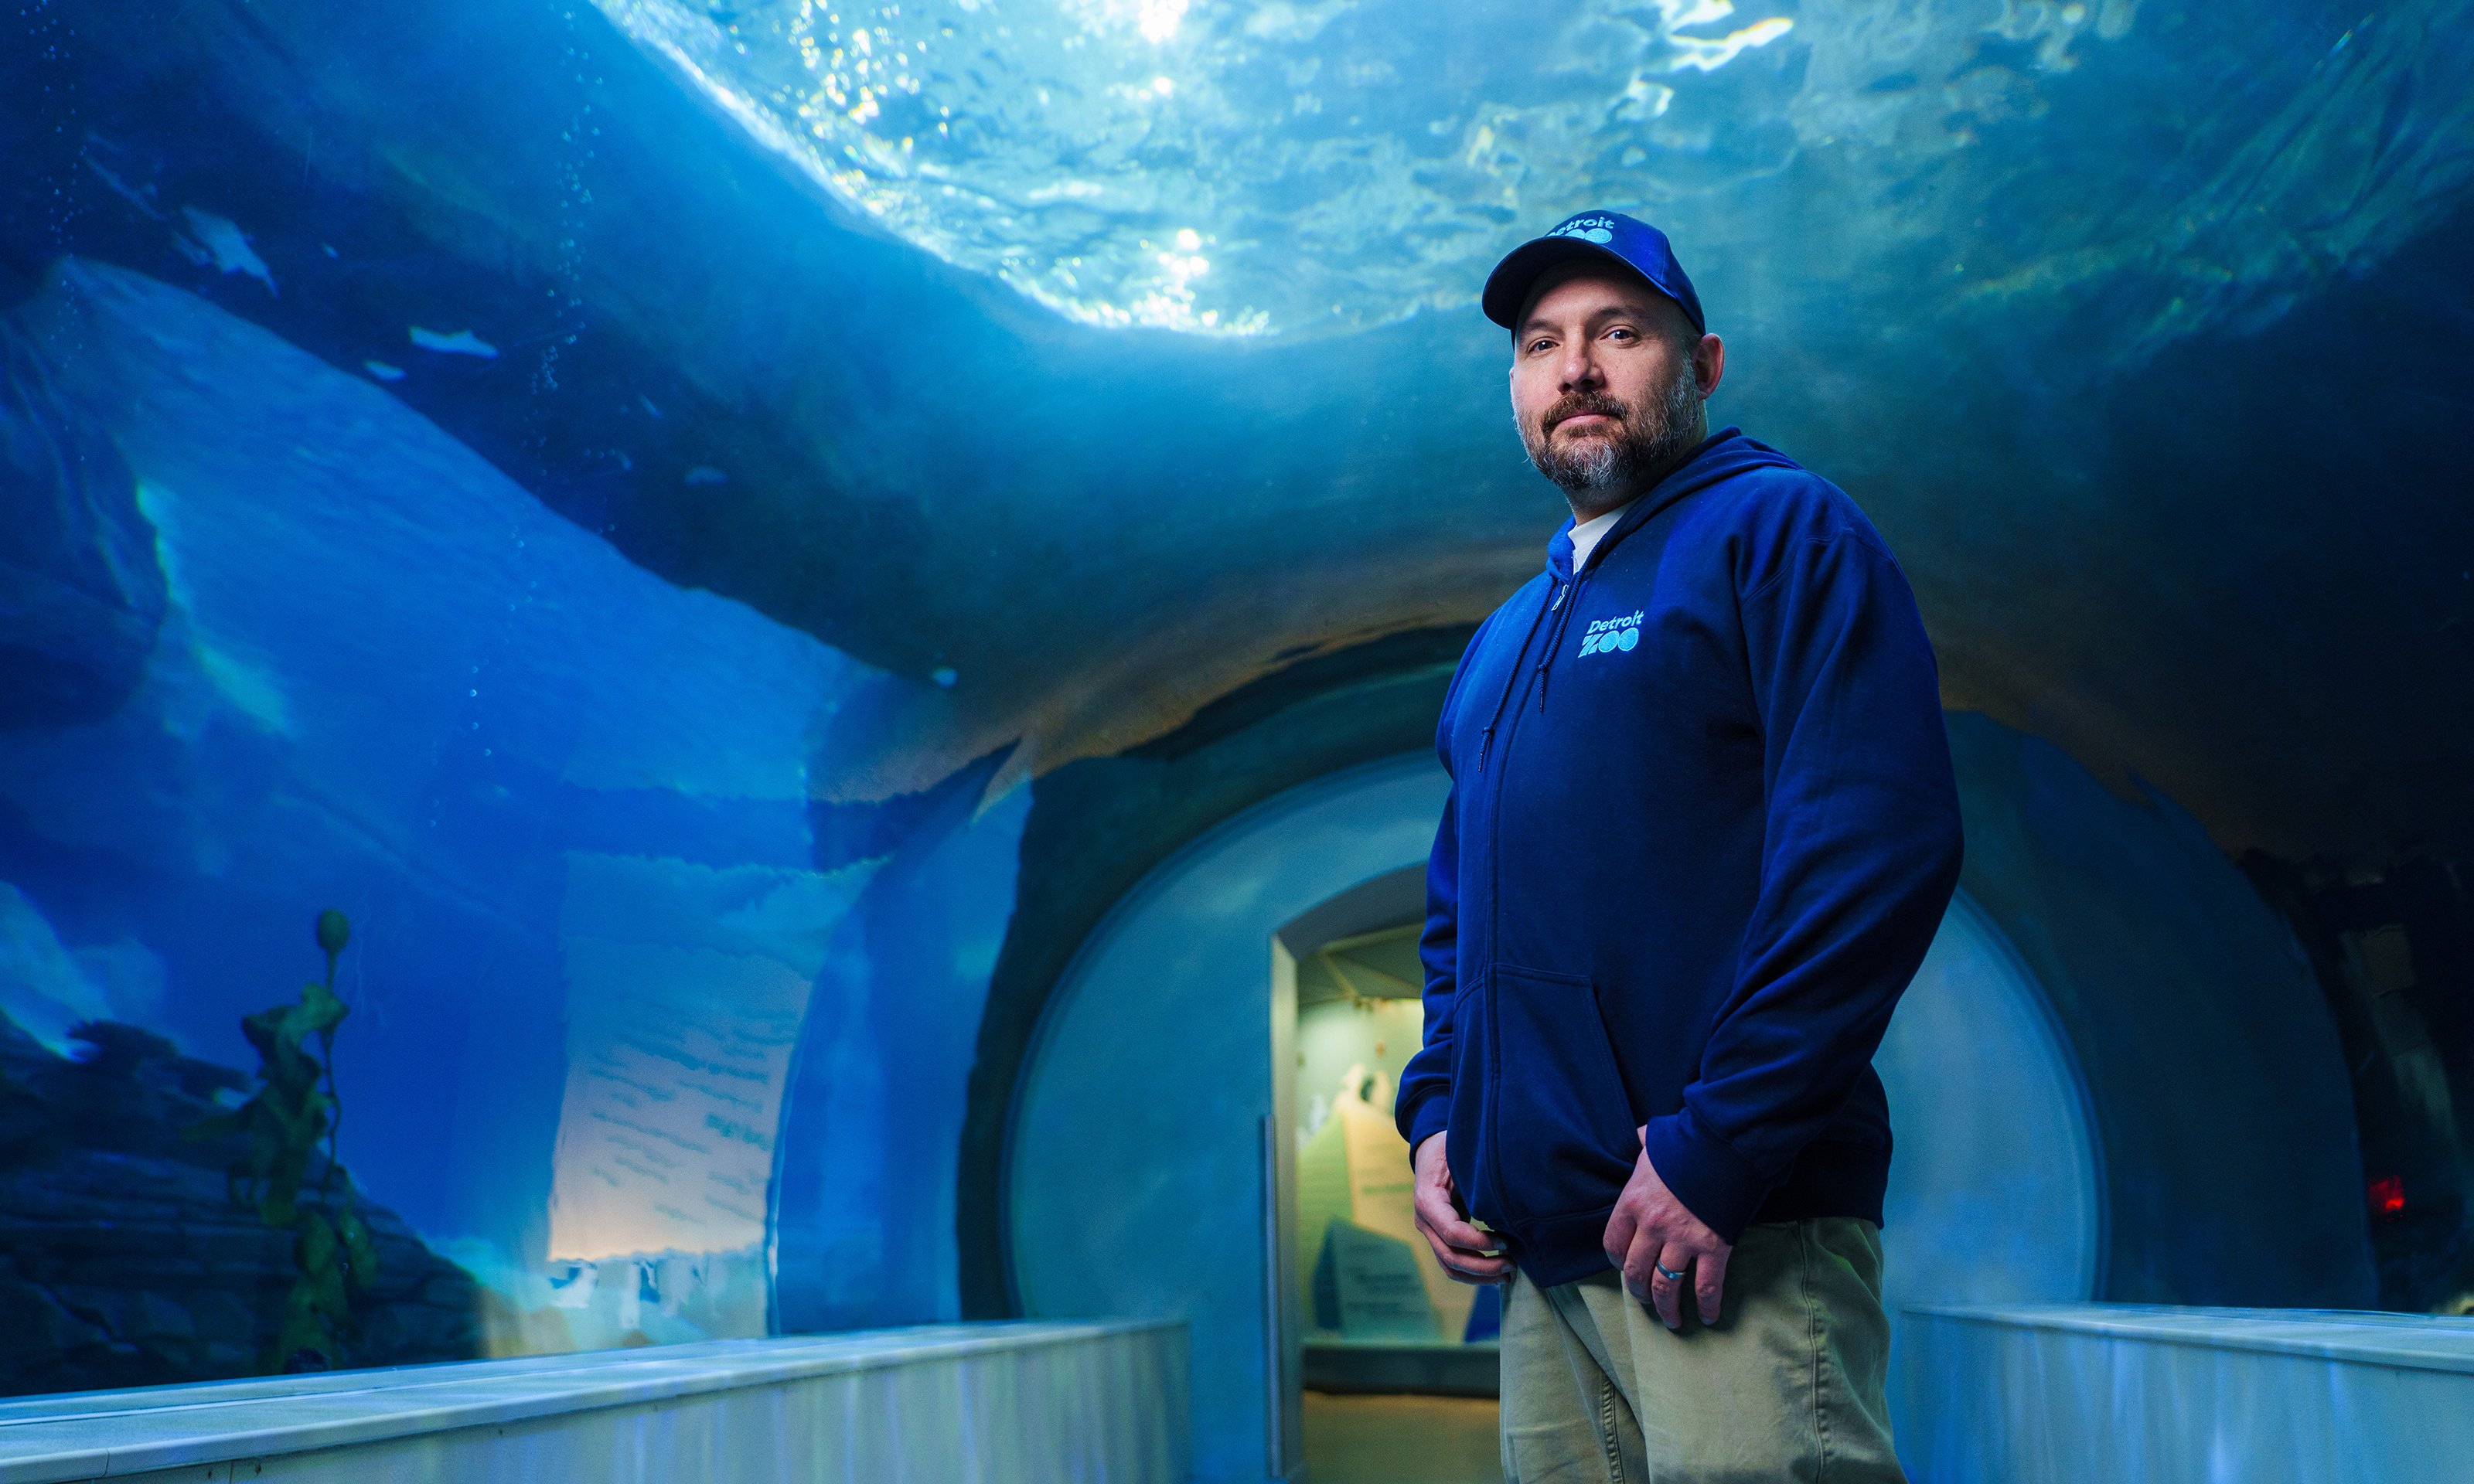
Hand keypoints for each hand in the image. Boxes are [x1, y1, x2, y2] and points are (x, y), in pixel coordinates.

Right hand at [1412, 1133, 1510, 1284]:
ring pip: (1450, 1266)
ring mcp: (1429, 1232)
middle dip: (1483, 1266)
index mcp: (1428, 1200)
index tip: (1507, 1241)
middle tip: (1512, 1265)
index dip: (1481, 1242)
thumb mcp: (1462, 1157)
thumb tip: (1510, 1199)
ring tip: (1507, 1275)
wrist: (1431, 1150)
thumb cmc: (1450, 1149)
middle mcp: (1424, 1221)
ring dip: (1479, 1276)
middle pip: (1451, 1257)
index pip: (1453, 1233)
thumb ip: (1477, 1178)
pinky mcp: (1438, 1237)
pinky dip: (1473, 1272)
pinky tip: (1496, 1274)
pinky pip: (1452, 1263)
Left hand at [1602, 1127, 1729, 1328]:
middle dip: (1639, 1291)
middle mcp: (1652, 1226)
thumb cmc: (1688, 1141)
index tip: (1623, 1266)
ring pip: (1666, 1285)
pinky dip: (1708, 1306)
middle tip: (1645, 1300)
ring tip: (1671, 1320)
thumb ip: (1641, 1146)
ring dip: (1666, 1308)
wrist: (1727, 1143)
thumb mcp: (1653, 1140)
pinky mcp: (1713, 1248)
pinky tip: (1709, 1316)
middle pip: (1636, 1271)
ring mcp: (1682, 1239)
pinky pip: (1706, 1287)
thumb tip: (1639, 1139)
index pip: (1613, 1243)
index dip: (1617, 1260)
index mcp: (1633, 1201)